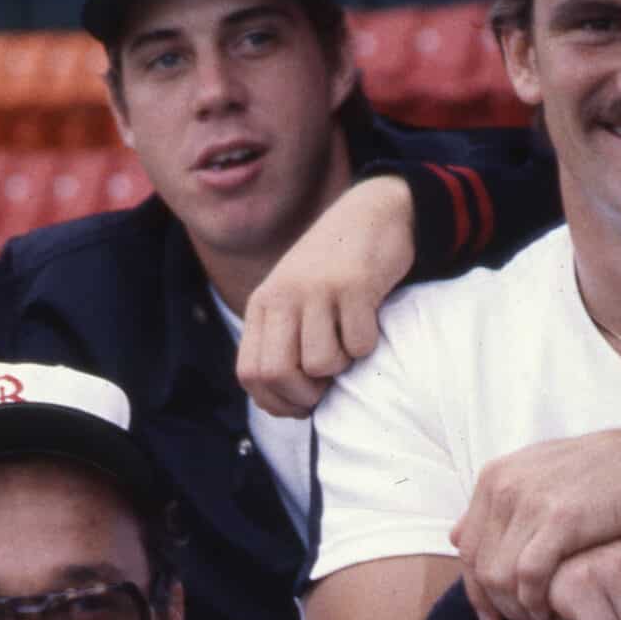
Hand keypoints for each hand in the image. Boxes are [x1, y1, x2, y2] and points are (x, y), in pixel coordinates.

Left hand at [238, 177, 414, 416]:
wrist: (371, 214)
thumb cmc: (333, 272)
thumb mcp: (294, 301)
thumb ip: (282, 344)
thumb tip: (287, 405)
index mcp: (263, 305)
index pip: (249, 373)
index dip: (276, 401)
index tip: (301, 403)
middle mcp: (282, 295)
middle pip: (277, 373)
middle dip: (306, 395)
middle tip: (327, 386)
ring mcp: (316, 288)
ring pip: (320, 364)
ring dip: (341, 367)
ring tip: (348, 342)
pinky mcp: (353, 284)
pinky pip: (359, 344)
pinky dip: (368, 345)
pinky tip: (368, 319)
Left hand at [452, 430, 620, 619]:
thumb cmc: (604, 477)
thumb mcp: (544, 479)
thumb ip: (501, 508)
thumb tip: (455, 536)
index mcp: (497, 475)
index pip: (468, 547)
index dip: (477, 590)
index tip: (494, 619)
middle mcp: (506, 485)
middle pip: (481, 566)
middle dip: (500, 605)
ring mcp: (531, 500)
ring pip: (501, 577)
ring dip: (520, 609)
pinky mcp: (560, 518)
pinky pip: (529, 577)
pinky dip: (537, 604)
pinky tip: (556, 614)